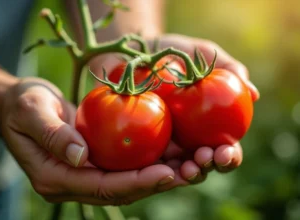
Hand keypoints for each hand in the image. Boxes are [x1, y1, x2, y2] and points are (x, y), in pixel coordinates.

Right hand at [1, 77, 179, 204]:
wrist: (20, 105)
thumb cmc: (22, 105)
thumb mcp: (30, 112)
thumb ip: (52, 134)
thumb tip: (81, 156)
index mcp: (55, 178)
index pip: (101, 187)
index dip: (135, 183)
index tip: (166, 173)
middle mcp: (74, 182)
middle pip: (121, 190)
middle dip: (157, 184)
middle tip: (190, 173)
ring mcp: (86, 172)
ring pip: (129, 180)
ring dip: (161, 175)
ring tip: (192, 166)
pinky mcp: (96, 160)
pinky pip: (127, 164)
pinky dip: (151, 160)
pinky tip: (175, 151)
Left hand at [89, 34, 258, 187]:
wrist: (135, 50)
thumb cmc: (172, 51)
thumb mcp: (201, 52)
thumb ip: (228, 69)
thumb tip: (254, 94)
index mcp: (207, 124)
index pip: (223, 147)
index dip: (229, 155)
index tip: (226, 151)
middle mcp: (187, 137)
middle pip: (203, 162)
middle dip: (209, 167)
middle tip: (206, 159)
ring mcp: (164, 141)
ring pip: (178, 167)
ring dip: (187, 173)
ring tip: (187, 168)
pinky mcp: (142, 141)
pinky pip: (150, 158)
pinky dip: (156, 167)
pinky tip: (158, 167)